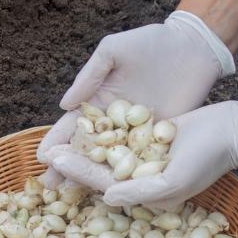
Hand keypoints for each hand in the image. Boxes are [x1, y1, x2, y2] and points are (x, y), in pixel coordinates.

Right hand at [36, 10, 234, 188]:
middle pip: (86, 148)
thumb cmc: (151, 42)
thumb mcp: (114, 50)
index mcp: (97, 99)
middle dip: (67, 166)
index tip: (43, 157)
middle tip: (51, 186)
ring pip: (109, 159)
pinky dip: (127, 176)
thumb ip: (89, 76)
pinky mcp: (159, 138)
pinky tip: (116, 192)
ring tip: (77, 194)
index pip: (71, 125)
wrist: (194, 47)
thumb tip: (64, 105)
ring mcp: (136, 132)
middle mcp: (113, 120)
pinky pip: (139, 159)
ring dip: (93, 176)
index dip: (56, 140)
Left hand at [42, 95, 237, 208]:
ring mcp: (145, 161)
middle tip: (46, 154)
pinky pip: (120, 139)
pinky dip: (100, 134)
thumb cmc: (207, 158)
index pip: (104, 184)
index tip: (54, 162)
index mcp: (147, 195)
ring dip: (82, 149)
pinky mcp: (148, 140)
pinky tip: (81, 125)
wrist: (233, 129)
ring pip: (106, 155)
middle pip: (100, 171)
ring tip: (57, 141)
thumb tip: (106, 198)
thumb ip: (140, 193)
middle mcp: (143, 181)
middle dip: (73, 163)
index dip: (78, 173)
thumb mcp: (174, 181)